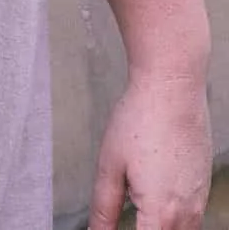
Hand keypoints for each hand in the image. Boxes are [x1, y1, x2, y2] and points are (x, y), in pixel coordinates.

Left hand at [87, 70, 211, 228]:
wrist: (172, 91)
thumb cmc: (140, 120)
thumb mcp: (110, 165)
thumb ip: (103, 207)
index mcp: (160, 213)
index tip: (110, 229)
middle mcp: (185, 214)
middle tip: (127, 213)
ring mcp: (199, 202)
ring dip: (159, 227)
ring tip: (138, 210)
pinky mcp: (203, 188)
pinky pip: (192, 220)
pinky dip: (174, 220)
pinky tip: (156, 200)